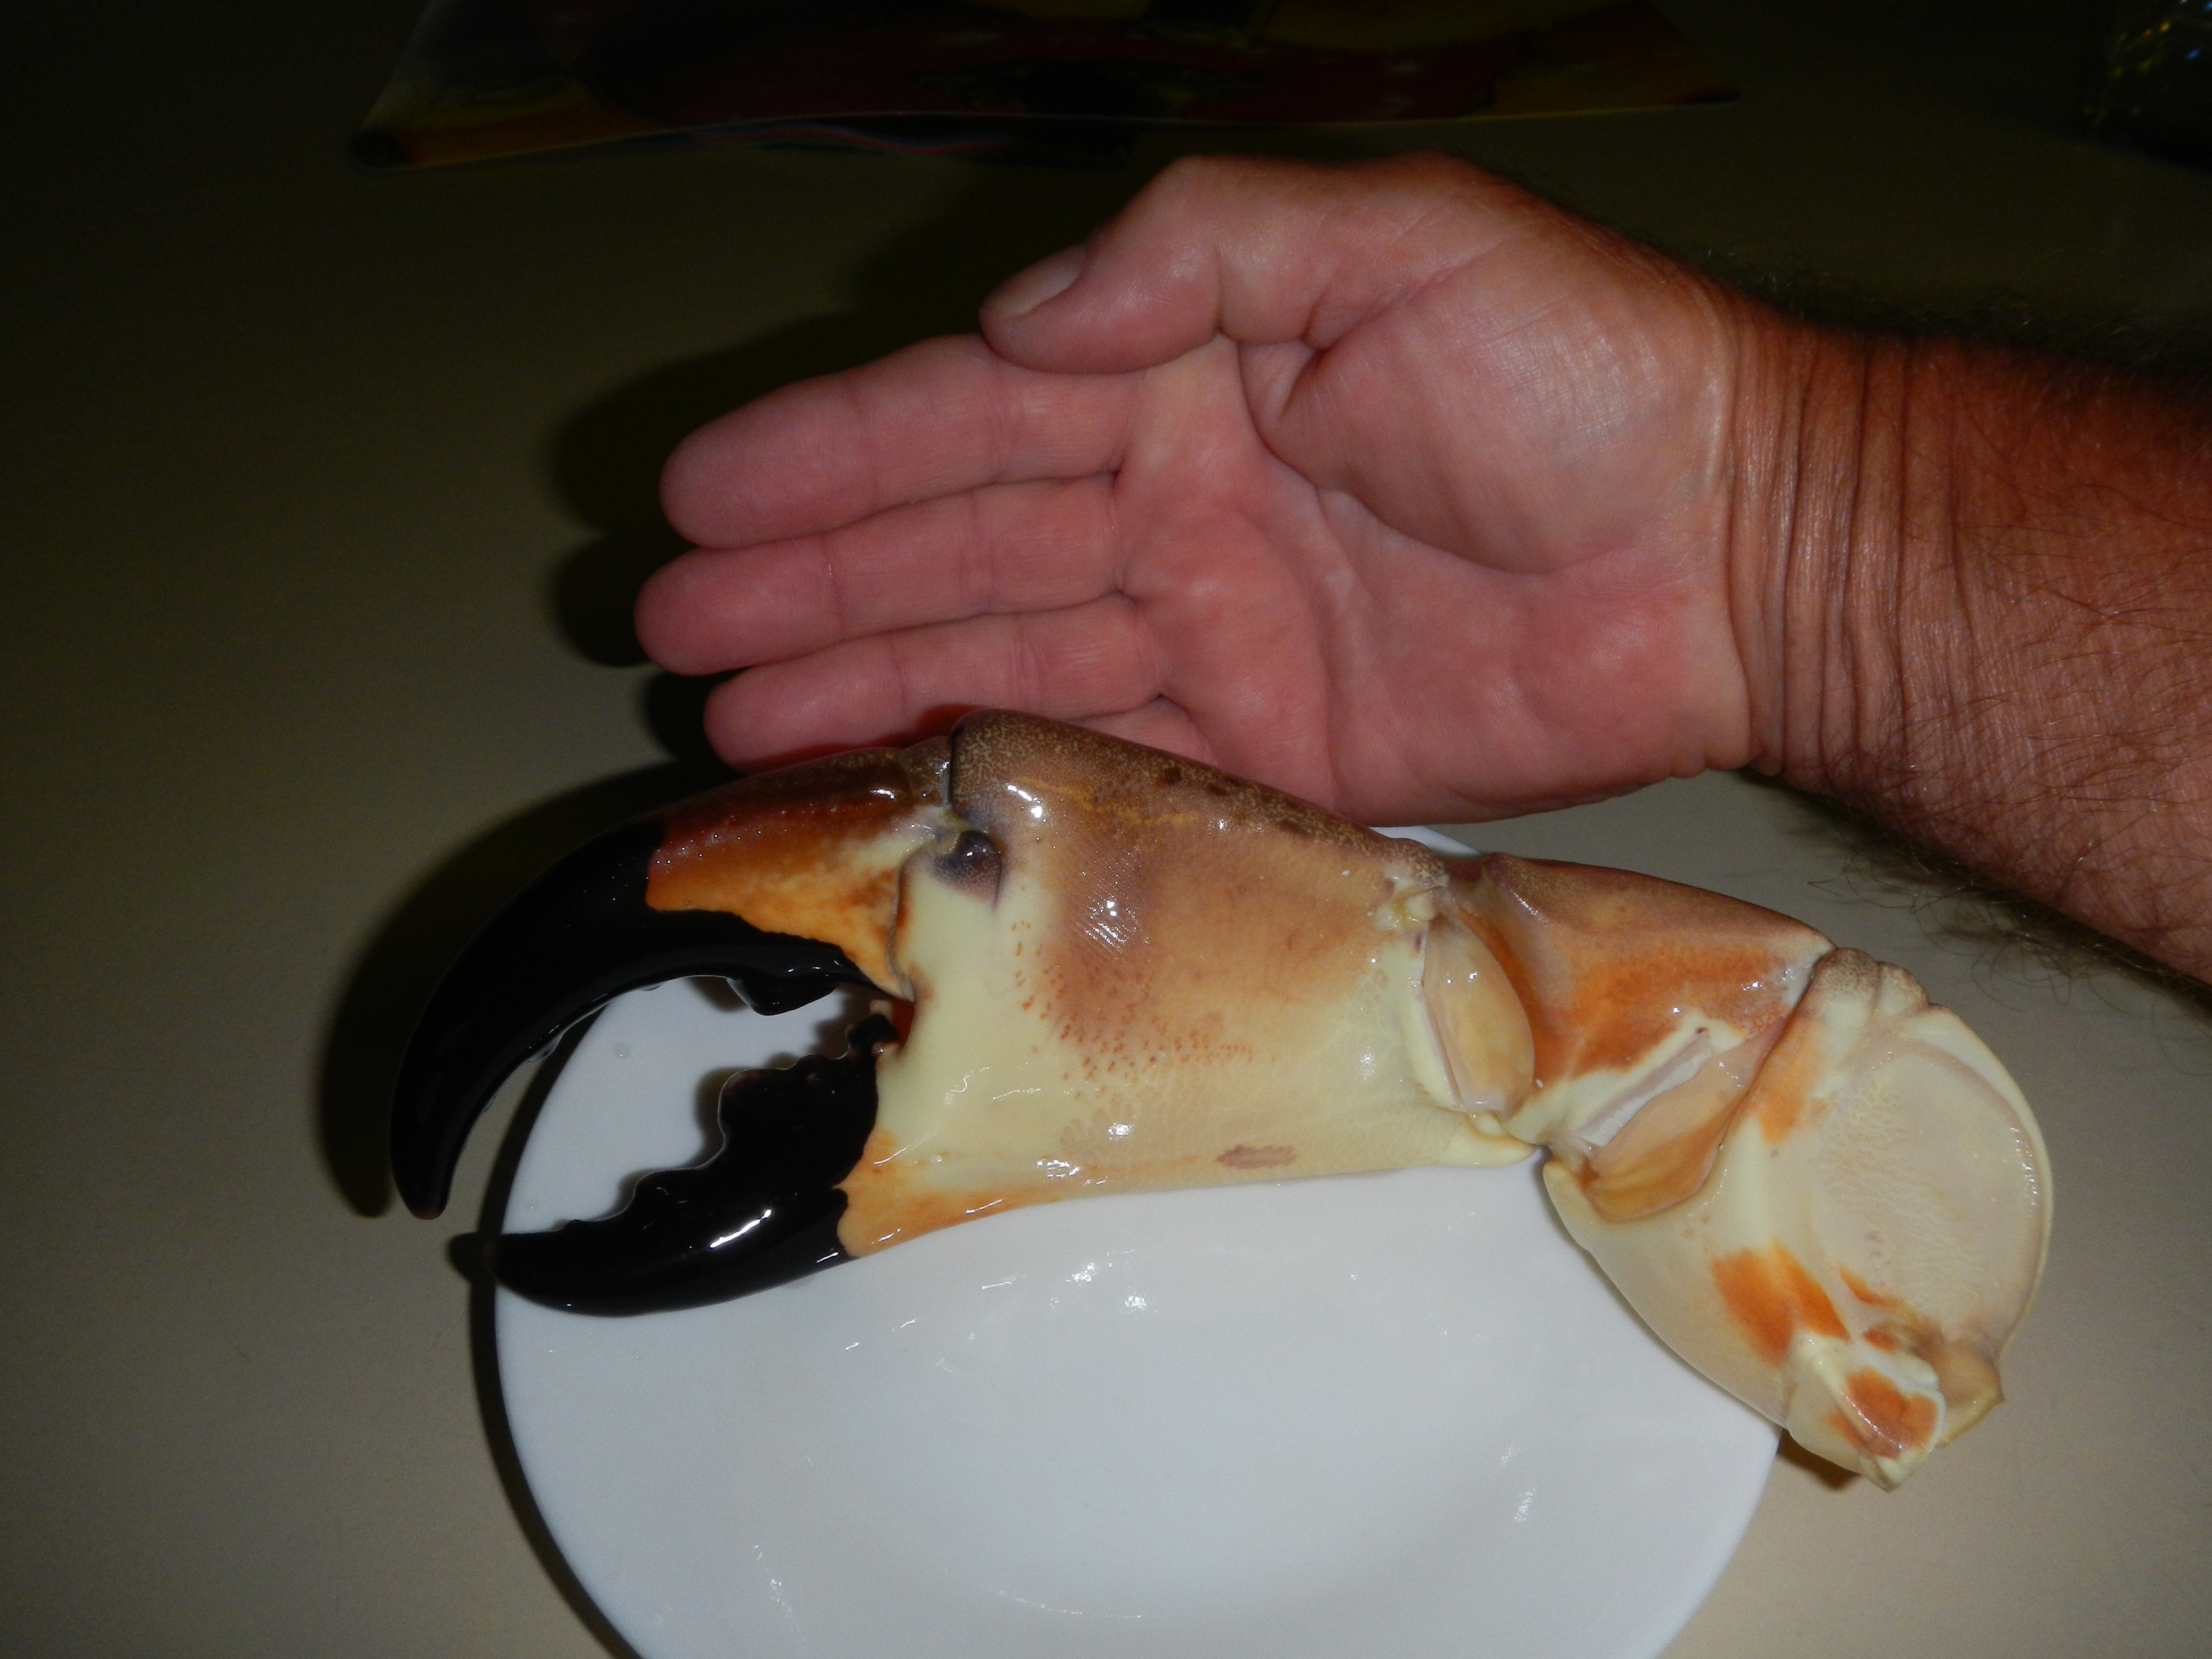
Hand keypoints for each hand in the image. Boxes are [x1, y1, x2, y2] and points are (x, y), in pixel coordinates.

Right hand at [638, 153, 1776, 824]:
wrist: (1737, 548)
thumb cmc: (1579, 370)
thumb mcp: (1388, 242)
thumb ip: (1193, 249)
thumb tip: (1017, 324)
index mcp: (1184, 370)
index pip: (968, 414)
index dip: (829, 452)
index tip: (702, 491)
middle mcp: (1175, 502)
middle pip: (955, 545)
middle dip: (809, 579)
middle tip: (670, 619)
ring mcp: (1215, 634)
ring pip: (1001, 655)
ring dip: (863, 678)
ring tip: (728, 710)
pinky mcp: (1270, 750)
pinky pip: (1103, 756)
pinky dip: (995, 767)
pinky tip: (889, 779)